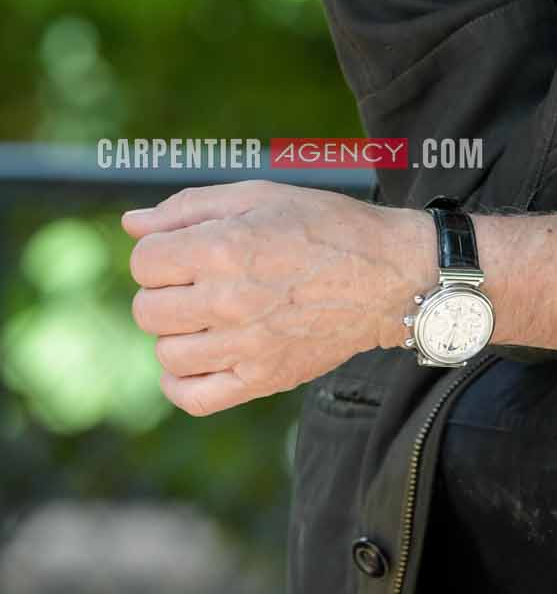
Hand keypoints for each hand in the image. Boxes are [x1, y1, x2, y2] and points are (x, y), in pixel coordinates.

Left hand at [124, 181, 427, 414]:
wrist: (388, 275)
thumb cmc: (325, 227)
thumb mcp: (261, 197)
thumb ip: (190, 207)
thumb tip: (131, 224)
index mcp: (225, 246)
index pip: (144, 261)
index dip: (159, 251)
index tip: (187, 249)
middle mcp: (229, 299)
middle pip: (147, 309)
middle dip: (165, 291)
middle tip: (200, 281)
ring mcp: (245, 345)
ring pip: (166, 352)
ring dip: (177, 332)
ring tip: (208, 315)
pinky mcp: (262, 378)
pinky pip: (193, 396)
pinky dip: (181, 381)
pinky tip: (197, 356)